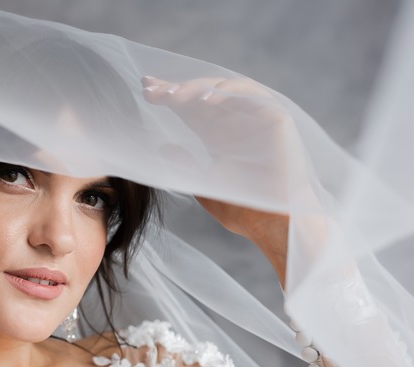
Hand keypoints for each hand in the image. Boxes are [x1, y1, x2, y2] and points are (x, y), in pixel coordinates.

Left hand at [141, 76, 296, 281]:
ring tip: (175, 95)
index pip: (189, 108)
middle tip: (152, 89)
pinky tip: (206, 101)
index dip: (168, 96)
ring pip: (224, 89)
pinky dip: (229, 92)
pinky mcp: (276, 118)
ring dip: (198, 88)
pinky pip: (251, 94)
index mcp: (217, 135)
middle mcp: (235, 122)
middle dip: (176, 89)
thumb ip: (183, 164)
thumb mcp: (203, 184)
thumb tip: (161, 148)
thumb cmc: (243, 209)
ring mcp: (256, 117)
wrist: (274, 223)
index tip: (145, 90)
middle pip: (202, 94)